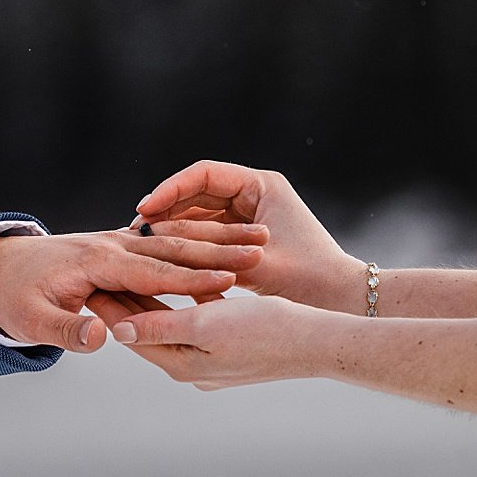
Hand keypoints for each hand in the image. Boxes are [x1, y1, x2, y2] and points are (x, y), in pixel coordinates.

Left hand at [0, 227, 262, 350]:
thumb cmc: (12, 298)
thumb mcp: (32, 320)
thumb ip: (69, 330)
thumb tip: (102, 337)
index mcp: (96, 262)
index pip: (155, 271)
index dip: (193, 277)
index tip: (231, 278)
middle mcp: (111, 246)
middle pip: (175, 248)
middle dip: (220, 248)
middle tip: (261, 245)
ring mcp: (116, 244)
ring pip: (176, 241)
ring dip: (217, 241)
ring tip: (258, 239)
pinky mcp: (119, 248)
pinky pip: (167, 243)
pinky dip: (200, 243)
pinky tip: (228, 246)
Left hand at [89, 292, 331, 388]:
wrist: (319, 343)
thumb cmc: (268, 330)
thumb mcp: (207, 325)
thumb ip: (160, 327)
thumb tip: (115, 331)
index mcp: (182, 363)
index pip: (131, 331)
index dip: (107, 302)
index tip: (85, 278)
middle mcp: (192, 367)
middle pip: (146, 328)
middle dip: (123, 300)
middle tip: (95, 270)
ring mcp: (210, 361)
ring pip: (171, 322)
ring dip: (151, 297)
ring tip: (127, 271)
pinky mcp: (228, 349)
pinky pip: (195, 321)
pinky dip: (182, 301)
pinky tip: (175, 281)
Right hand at [134, 161, 366, 312]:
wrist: (342, 302)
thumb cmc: (308, 280)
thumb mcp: (255, 265)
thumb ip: (211, 257)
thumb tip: (164, 256)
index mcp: (262, 185)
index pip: (204, 174)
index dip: (169, 190)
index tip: (144, 210)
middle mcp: (256, 194)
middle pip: (198, 192)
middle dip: (166, 210)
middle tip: (135, 230)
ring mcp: (251, 216)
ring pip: (201, 214)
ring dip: (175, 228)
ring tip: (143, 246)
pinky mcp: (247, 239)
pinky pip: (211, 235)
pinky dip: (189, 245)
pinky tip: (165, 261)